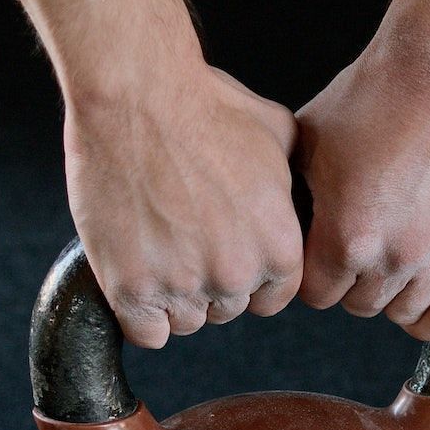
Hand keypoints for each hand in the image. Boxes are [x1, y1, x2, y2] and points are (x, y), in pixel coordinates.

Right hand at [66, 63, 303, 349]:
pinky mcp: (130, 288)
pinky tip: (137, 276)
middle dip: (210, 281)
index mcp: (278, 247)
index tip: (227, 253)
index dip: (249, 276)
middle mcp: (235, 275)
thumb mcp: (277, 134)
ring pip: (186, 322)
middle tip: (186, 238)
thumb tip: (299, 196)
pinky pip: (146, 333)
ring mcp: (181, 286)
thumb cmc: (204, 105)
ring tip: (158, 247)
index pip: (272, 297)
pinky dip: (141, 313)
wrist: (136, 96)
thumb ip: (293, 181)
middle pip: (227, 309)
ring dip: (174, 296)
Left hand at [296, 27, 429, 340]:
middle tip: (359, 243)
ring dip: (390, 290)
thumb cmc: (375, 93)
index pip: (315, 294)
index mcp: (343, 235)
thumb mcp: (310, 141)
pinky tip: (418, 291)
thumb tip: (275, 225)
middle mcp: (392, 256)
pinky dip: (428, 315)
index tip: (320, 251)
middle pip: (358, 305)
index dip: (313, 273)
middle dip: (351, 279)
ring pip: (401, 312)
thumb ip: (295, 196)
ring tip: (390, 253)